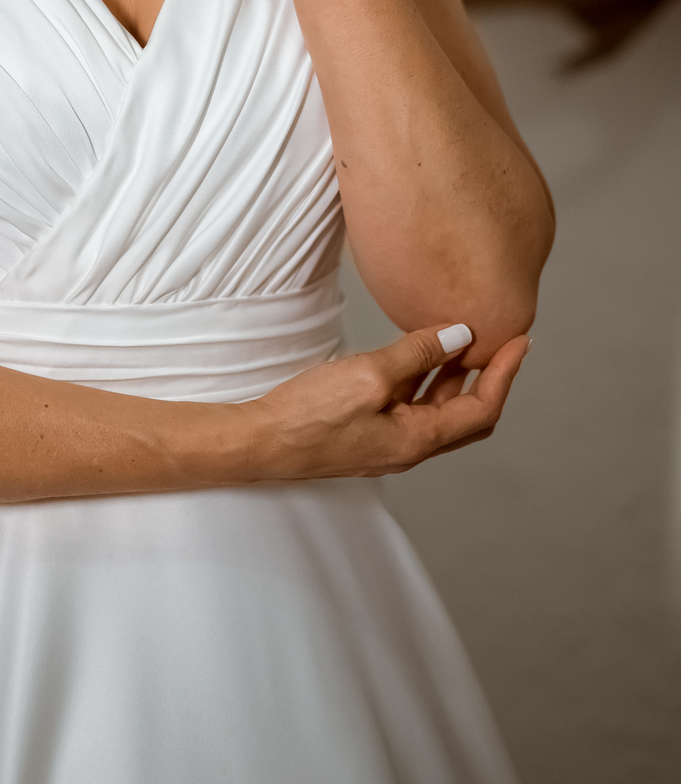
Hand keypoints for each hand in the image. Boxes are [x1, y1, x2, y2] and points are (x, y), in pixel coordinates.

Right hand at [241, 327, 530, 481]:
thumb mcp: (369, 375)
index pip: (482, 409)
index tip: (521, 342)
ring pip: (436, 409)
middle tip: (501, 342)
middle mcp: (409, 447)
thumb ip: (416, 354)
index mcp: (418, 440)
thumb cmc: (310, 415)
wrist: (262, 442)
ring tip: (462, 339)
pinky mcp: (367, 433)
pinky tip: (415, 355)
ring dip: (453, 376)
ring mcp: (387, 442)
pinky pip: (409, 407)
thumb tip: (460, 336)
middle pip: (466, 415)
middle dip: (487, 377)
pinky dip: (423, 380)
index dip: (504, 374)